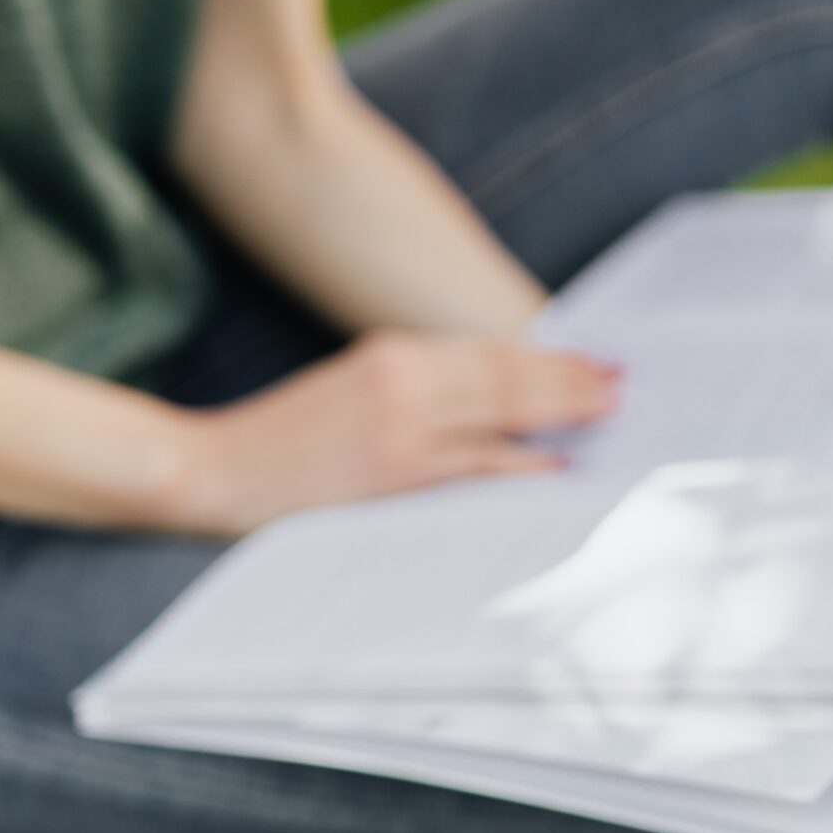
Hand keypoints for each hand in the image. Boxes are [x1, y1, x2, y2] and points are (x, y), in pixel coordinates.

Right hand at [164, 331, 619, 534]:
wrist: (209, 473)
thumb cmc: (285, 446)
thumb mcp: (354, 395)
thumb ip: (420, 395)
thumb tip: (497, 411)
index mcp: (392, 356)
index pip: (491, 355)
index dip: (551, 360)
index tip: (598, 364)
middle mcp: (403, 381)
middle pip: (509, 379)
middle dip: (571, 383)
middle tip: (623, 389)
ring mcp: (402, 430)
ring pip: (502, 419)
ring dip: (562, 419)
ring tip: (607, 420)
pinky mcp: (395, 477)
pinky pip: (476, 472)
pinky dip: (522, 469)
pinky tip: (557, 472)